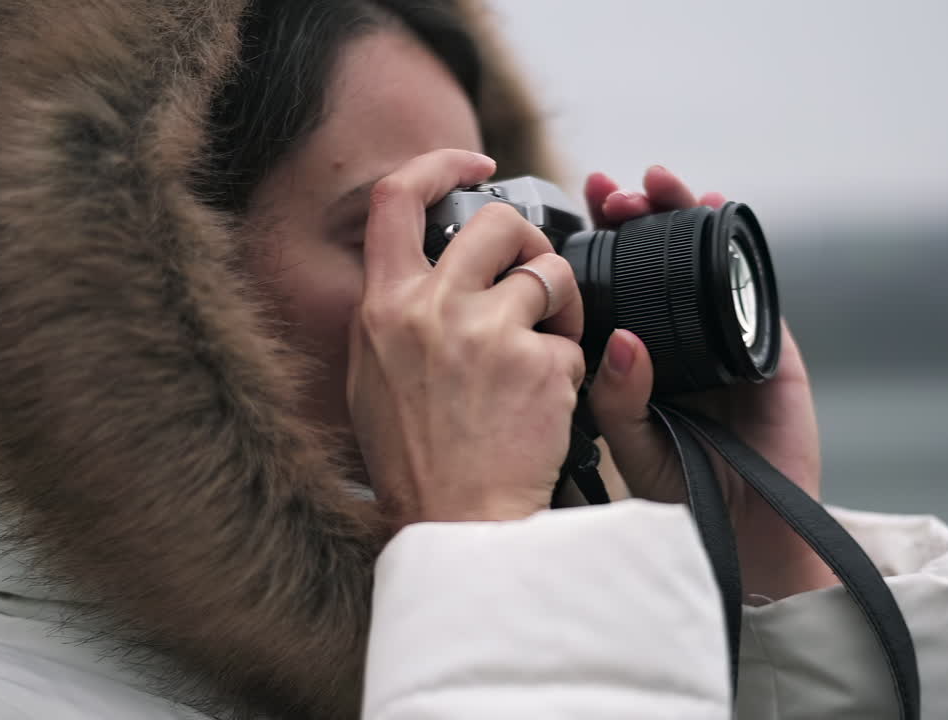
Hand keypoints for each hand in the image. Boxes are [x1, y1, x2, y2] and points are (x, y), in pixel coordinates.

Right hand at [345, 150, 585, 528]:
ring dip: (562, 305)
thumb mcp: (373, 377)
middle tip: (539, 272)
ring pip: (551, 274)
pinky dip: (571, 369)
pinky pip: (574, 343)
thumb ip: (396, 314)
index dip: (441, 163)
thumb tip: (426, 266)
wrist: (456, 526)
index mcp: (384, 307)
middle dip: (530, 240)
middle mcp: (433, 308)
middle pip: (498, 223)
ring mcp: (489, 333)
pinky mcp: (541, 364)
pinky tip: (549, 405)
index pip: (397, 198)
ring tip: (551, 347)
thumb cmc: (415, 461)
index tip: (477, 163)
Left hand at [585, 165, 837, 600]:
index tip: (579, 207)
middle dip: (639, 216)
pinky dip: (737, 246)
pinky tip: (719, 210)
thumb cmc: (680, 493)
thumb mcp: (632, 442)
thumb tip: (621, 339)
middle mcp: (678, 336)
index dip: (600, 243)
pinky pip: (752, 284)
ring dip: (685, 214)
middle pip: (658, 259)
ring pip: (704, 259)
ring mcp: (724, 335)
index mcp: (639, 354)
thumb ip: (617, 397)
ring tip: (663, 185)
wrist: (744, 532)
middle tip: (616, 191)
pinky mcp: (769, 344)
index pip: (616, 283)